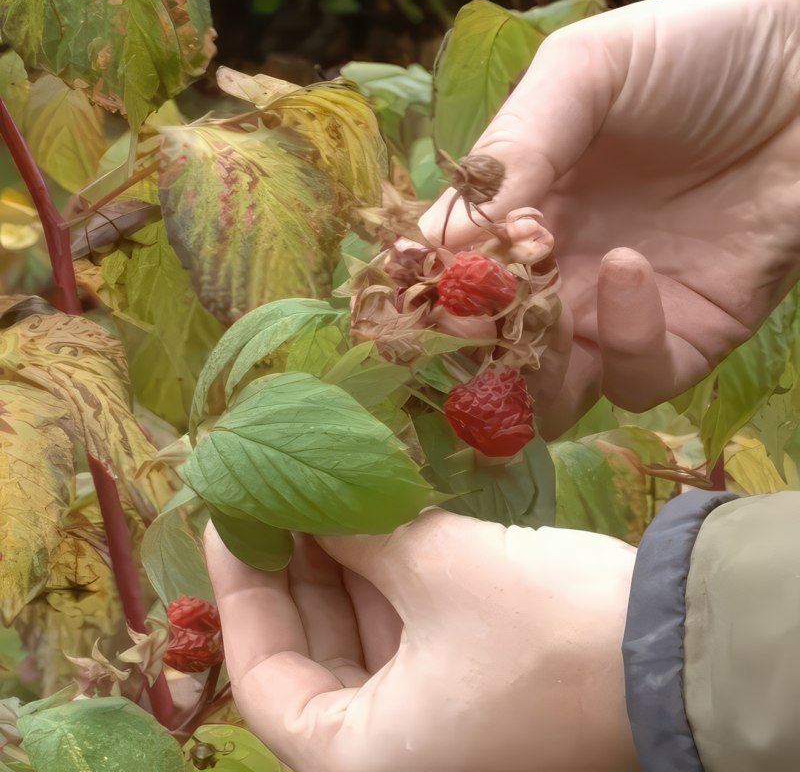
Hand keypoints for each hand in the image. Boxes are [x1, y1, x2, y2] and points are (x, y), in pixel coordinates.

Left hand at [204, 509, 636, 771]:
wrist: (678, 653)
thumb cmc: (544, 628)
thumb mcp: (437, 569)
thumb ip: (360, 535)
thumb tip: (316, 502)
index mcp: (367, 764)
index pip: (266, 678)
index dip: (241, 591)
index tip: (228, 521)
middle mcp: (399, 758)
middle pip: (315, 657)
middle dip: (295, 572)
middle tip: (275, 497)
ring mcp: (441, 726)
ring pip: (364, 642)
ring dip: (344, 569)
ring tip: (320, 496)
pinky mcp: (476, 689)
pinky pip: (409, 635)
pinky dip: (389, 581)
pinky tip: (376, 522)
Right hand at [420, 0, 799, 437]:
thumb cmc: (695, 55)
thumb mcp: (584, 74)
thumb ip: (514, 147)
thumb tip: (437, 240)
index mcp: (522, 216)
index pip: (454, 279)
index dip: (430, 289)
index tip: (417, 277)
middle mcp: (561, 275)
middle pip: (493, 350)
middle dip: (471, 346)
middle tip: (468, 311)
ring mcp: (618, 315)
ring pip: (550, 392)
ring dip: (530, 366)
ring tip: (535, 295)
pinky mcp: (685, 339)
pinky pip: (635, 378)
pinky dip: (623, 341)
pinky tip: (626, 265)